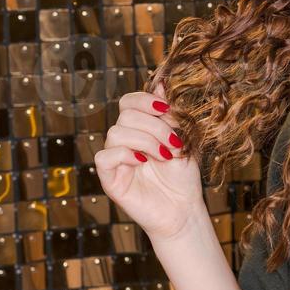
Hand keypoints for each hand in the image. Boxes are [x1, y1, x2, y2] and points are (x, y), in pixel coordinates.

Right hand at [96, 81, 208, 240]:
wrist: (184, 210)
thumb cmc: (183, 177)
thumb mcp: (182, 139)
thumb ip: (169, 114)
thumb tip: (162, 80)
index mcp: (140, 128)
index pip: (130, 101)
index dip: (146, 100)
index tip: (168, 110)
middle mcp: (124, 140)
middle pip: (126, 114)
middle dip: (154, 125)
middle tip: (174, 143)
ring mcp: (115, 159)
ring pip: (116, 132)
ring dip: (146, 140)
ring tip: (165, 156)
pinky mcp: (109, 178)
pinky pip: (105, 156)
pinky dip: (126, 155)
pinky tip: (144, 163)